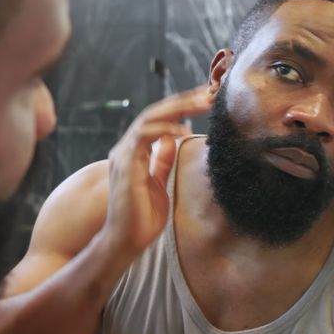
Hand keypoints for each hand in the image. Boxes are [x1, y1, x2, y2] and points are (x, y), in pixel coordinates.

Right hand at [102, 86, 211, 256]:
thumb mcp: (159, 184)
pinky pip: (143, 136)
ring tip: (203, 103)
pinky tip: (183, 129)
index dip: (181, 108)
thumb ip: (161, 161)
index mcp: (133, 153)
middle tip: (210, 92)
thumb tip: (172, 140)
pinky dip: (164, 129)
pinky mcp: (125, 165)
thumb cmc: (141, 219)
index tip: (205, 100)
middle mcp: (125, 149)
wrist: (125, 242)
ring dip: (178, 108)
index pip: (157, 121)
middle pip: (154, 113)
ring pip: (149, 118)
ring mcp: (123, 155)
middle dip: (183, 101)